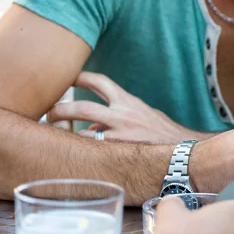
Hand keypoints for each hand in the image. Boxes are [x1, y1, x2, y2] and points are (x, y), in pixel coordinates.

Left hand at [46, 72, 204, 142]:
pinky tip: (73, 156)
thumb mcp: (143, 114)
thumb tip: (93, 126)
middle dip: (60, 110)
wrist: (184, 150)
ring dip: (66, 135)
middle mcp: (123, 114)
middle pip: (82, 106)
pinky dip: (82, 152)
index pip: (99, 82)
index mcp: (128, 101)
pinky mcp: (122, 152)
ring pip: (83, 133)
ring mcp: (122, 134)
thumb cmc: (163, 133)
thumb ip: (119, 115)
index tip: (65, 78)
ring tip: (54, 138)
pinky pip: (95, 152)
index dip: (79, 77)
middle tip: (49, 114)